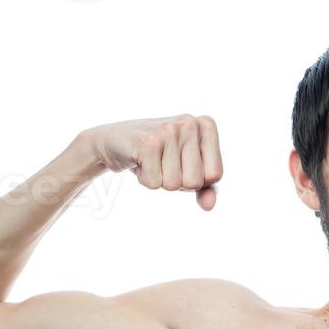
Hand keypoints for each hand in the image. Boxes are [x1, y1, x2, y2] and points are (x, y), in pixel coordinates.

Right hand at [83, 115, 223, 209]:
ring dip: (159, 180)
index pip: (215, 175)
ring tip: (150, 161)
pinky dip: (145, 180)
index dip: (195, 179)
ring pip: (174, 185)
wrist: (113, 142)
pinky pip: (154, 184)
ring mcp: (168, 130)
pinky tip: (139, 161)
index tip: (180, 163)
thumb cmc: (157, 155)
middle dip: (177, 182)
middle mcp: (189, 123)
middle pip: (195, 182)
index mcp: (206, 126)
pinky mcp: (147, 143)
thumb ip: (205, 187)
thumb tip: (210, 205)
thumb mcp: (186, 169)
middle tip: (162, 162)